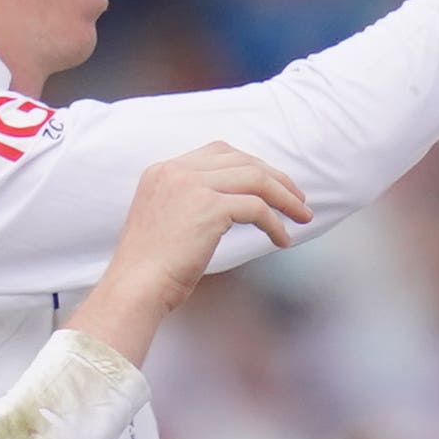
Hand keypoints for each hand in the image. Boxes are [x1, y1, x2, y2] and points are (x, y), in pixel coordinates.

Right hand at [76, 143, 307, 359]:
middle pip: (242, 160)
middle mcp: (176, 170)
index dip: (252, 165)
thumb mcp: (167, 220)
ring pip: (256, 178)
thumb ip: (192, 202)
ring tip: (303, 217)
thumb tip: (235, 206)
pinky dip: (276, 224)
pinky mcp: (209, 207)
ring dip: (285, 197)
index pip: (218, 152)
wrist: (136, 286)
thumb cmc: (152, 267)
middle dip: (276, 178)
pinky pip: (257, 208)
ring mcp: (191, 185)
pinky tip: (282, 240)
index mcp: (163, 170)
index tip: (273, 185)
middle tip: (299, 199)